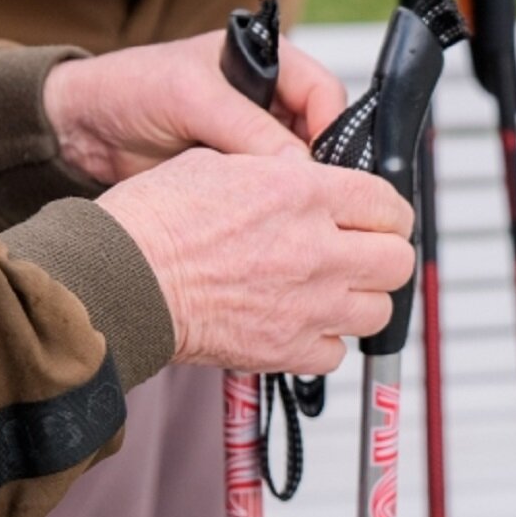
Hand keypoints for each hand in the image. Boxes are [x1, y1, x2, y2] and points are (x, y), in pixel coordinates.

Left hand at [42, 31, 346, 183]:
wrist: (80, 130)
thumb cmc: (129, 87)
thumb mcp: (191, 97)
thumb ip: (247, 127)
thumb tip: (300, 166)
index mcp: (269, 63)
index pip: (324, 93)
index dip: (330, 128)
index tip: (325, 166)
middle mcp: (268, 101)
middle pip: (319, 135)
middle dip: (315, 166)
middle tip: (308, 197)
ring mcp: (253, 140)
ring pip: (297, 170)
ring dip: (291, 190)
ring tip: (282, 212)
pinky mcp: (236, 176)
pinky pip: (268, 194)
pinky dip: (267, 208)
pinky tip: (260, 222)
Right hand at [96, 149, 414, 373]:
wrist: (120, 280)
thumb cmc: (153, 222)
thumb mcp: (219, 163)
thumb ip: (277, 174)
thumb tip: (302, 179)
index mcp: (302, 193)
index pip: (387, 202)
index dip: (387, 209)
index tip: (377, 216)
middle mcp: (315, 248)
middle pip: (396, 260)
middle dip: (384, 253)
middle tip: (362, 251)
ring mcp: (305, 303)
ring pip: (378, 310)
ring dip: (361, 299)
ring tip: (333, 290)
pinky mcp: (284, 348)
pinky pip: (335, 353)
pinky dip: (325, 341)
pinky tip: (301, 322)